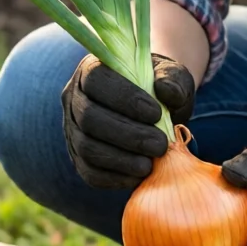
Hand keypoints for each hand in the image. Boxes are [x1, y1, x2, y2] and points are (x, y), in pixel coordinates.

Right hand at [61, 53, 194, 189]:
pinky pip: (89, 172)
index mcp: (92, 68)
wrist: (154, 111)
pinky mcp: (78, 157)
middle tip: (160, 145)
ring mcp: (72, 129)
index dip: (124, 98)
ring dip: (121, 159)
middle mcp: (75, 98)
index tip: (156, 114)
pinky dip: (114, 177)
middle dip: (127, 135)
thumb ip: (174, 80)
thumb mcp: (173, 77)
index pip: (95, 80)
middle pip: (89, 118)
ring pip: (87, 147)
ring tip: (150, 163)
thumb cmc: (160, 89)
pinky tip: (139, 176)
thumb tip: (166, 91)